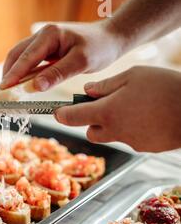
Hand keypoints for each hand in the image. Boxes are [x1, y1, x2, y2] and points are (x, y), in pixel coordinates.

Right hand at [0, 21, 124, 90]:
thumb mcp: (81, 62)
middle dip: (8, 74)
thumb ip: (57, 74)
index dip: (13, 74)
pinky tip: (22, 85)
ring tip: (9, 92)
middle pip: (17, 55)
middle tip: (3, 94)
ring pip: (20, 58)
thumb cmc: (100, 47)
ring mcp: (43, 42)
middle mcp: (43, 35)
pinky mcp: (46, 50)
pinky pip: (29, 62)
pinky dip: (23, 74)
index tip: (4, 88)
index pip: (26, 57)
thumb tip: (34, 87)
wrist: (112, 39)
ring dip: (14, 74)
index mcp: (50, 34)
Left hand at [55, 66, 180, 151]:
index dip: (61, 114)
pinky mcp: (144, 147)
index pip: (72, 118)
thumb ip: (106, 85)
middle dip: (91, 120)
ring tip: (132, 107)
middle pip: (90, 131)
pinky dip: (131, 129)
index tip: (57, 111)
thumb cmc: (166, 88)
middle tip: (105, 104)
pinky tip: (146, 116)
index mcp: (106, 112)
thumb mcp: (133, 76)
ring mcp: (130, 141)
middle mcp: (114, 131)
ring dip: (112, 124)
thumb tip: (88, 91)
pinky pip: (129, 138)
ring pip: (110, 135)